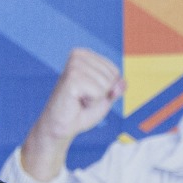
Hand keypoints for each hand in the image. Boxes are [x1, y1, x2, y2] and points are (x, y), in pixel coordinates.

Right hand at [27, 49, 124, 172]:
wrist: (60, 127)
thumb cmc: (80, 111)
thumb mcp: (104, 97)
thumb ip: (116, 87)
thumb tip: (122, 83)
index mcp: (84, 55)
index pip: (114, 71)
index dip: (107, 89)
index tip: (88, 94)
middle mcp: (78, 56)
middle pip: (112, 76)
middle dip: (102, 94)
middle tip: (83, 99)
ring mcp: (74, 66)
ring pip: (106, 84)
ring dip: (96, 99)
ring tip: (79, 101)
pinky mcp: (72, 78)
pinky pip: (99, 92)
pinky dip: (92, 102)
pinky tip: (76, 102)